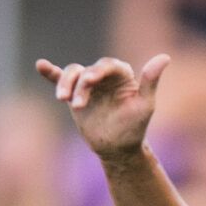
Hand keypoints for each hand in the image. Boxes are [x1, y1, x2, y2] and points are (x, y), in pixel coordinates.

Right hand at [36, 53, 168, 157]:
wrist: (117, 148)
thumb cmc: (134, 127)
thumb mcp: (145, 105)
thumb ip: (151, 81)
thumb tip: (165, 57)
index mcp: (122, 74)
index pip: (108, 65)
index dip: (98, 71)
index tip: (90, 81)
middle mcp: (104, 75)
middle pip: (87, 70)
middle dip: (80, 85)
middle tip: (76, 104)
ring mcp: (87, 83)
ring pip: (72, 73)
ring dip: (64, 83)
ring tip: (62, 99)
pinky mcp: (74, 92)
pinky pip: (60, 78)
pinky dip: (50, 72)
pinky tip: (40, 65)